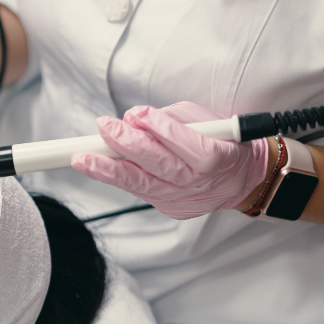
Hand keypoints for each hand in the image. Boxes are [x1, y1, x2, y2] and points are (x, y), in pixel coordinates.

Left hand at [70, 102, 269, 219]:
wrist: (240, 180)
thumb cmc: (220, 140)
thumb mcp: (207, 120)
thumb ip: (171, 119)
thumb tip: (134, 118)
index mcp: (219, 157)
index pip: (190, 145)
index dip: (162, 130)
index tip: (135, 115)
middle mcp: (200, 183)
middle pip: (161, 166)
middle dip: (127, 146)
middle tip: (103, 128)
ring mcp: (184, 199)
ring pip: (143, 185)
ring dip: (109, 170)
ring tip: (83, 159)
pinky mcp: (171, 208)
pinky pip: (141, 192)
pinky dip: (119, 178)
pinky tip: (97, 167)